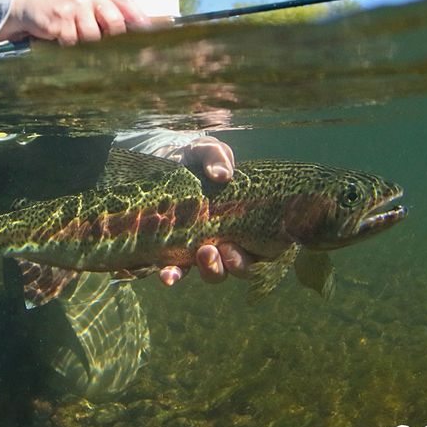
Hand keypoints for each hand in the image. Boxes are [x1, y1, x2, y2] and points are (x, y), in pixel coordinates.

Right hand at [0, 0, 148, 45]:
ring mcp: (74, 5)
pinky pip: (74, 43)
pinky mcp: (60, 20)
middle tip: (106, 47)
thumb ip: (110, 9)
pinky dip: (69, 45)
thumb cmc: (64, 5)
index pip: (128, 5)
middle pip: (115, 24)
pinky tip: (62, 37)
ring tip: (75, 36)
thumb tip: (140, 29)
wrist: (29, 4)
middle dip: (112, 39)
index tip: (150, 39)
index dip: (141, 24)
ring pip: (94, 37)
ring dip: (86, 43)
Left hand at [158, 135, 250, 285]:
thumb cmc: (196, 157)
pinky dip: (174, 276)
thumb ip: (217, 156)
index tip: (234, 247)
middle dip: (230, 265)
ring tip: (199, 256)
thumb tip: (222, 175)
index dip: (254, 256)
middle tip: (216, 250)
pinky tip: (167, 277)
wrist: (164, 160)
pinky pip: (179, 271)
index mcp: (248, 220)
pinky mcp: (178, 251)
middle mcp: (230, 239)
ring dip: (209, 271)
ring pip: (213, 272)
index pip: (262, 249)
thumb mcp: (207, 149)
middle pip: (239, 266)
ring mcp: (204, 249)